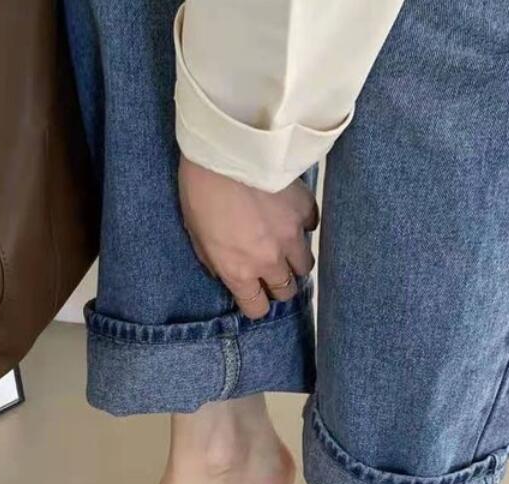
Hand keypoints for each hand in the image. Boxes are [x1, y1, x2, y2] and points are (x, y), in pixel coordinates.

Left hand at [178, 156, 318, 318]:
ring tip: (284, 248)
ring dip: (295, 261)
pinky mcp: (305, 208)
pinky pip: (311, 228)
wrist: (225, 149)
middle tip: (269, 271)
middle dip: (278, 285)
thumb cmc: (201, 191)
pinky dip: (302, 226)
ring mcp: (292, 235)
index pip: (258, 309)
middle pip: (287, 290)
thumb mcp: (196, 236)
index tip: (254, 295)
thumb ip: (216, 263)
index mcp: (239, 271)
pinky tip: (290, 216)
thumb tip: (228, 273)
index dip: (256, 304)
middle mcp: (270, 260)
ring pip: (306, 266)